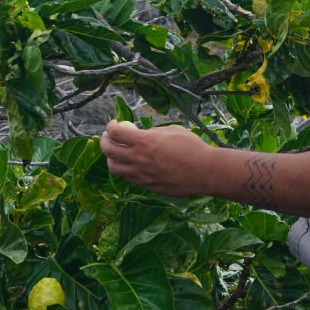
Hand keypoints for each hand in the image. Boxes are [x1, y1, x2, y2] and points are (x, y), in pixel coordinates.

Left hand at [99, 120, 214, 196]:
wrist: (204, 171)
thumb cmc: (192, 147)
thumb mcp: (171, 130)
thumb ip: (153, 132)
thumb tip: (143, 133)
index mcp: (143, 141)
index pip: (115, 132)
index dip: (111, 126)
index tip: (114, 124)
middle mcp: (138, 159)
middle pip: (108, 150)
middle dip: (104, 141)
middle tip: (108, 137)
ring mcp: (141, 175)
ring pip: (114, 168)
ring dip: (112, 158)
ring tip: (117, 153)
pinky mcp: (147, 186)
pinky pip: (129, 178)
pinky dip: (126, 170)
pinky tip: (133, 165)